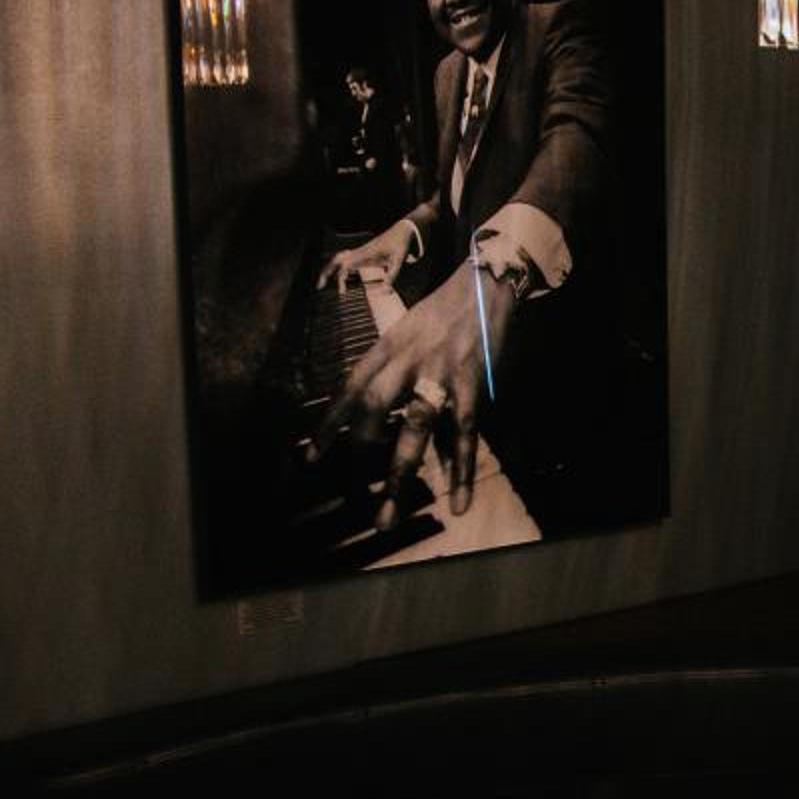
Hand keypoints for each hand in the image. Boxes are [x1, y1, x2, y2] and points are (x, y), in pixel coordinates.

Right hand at [314, 217, 412, 290]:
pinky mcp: (363, 254)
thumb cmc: (399, 244)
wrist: (402, 231)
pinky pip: (346, 260)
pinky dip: (339, 269)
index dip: (340, 277)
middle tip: (319, 286)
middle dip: (326, 271)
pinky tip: (340, 279)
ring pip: (339, 259)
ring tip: (323, 283)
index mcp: (365, 253)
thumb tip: (386, 292)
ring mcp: (360, 252)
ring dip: (330, 269)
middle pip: (336, 259)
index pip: (346, 264)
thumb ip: (392, 277)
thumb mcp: (398, 261)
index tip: (342, 291)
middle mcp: (360, 252)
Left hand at [315, 265, 517, 520]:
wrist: (486, 285)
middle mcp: (407, 362)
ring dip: (399, 475)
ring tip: (388, 514)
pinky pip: (465, 437)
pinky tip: (458, 504)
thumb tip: (377, 412)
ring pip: (414, 429)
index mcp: (387, 348)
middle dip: (358, 456)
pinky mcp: (473, 388)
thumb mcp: (405, 333)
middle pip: (372, 411)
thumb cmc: (442, 312)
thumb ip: (391, 371)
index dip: (328, 427)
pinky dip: (461, 473)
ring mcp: (441, 375)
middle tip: (353, 497)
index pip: (348, 390)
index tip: (311, 460)